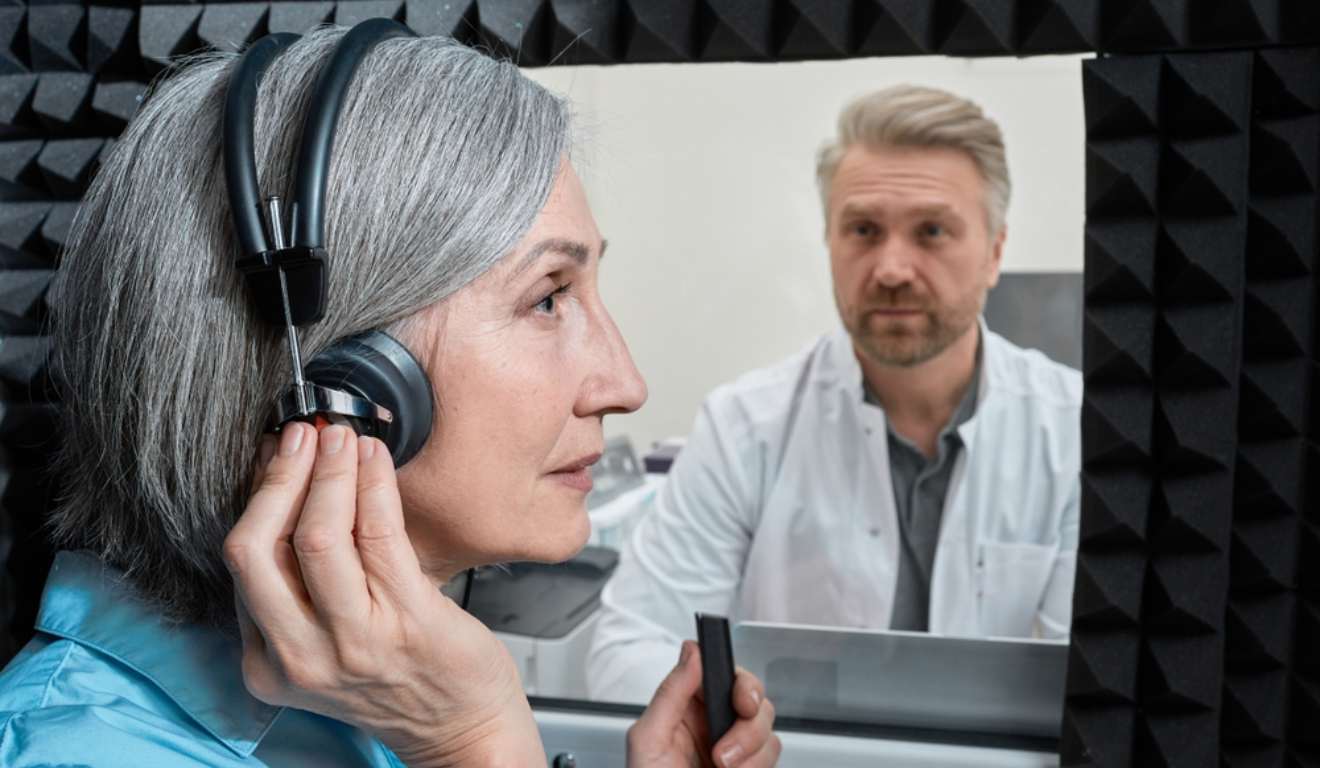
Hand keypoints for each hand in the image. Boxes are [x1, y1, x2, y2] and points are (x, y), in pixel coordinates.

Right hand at [224, 423, 542, 766]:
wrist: (460, 729)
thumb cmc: (399, 680)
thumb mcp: (323, 646)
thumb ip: (298, 591)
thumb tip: (291, 489)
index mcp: (268, 662)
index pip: (244, 562)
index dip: (259, 494)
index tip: (274, 453)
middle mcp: (300, 657)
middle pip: (258, 548)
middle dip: (279, 478)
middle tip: (301, 434)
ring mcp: (353, 643)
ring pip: (317, 538)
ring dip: (329, 473)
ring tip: (341, 437)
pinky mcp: (408, 621)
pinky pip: (380, 536)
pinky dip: (374, 486)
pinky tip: (376, 460)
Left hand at [626, 641, 779, 767]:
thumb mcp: (648, 740)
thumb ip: (671, 693)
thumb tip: (692, 652)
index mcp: (685, 710)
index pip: (724, 674)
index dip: (740, 680)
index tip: (741, 699)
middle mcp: (712, 726)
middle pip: (756, 700)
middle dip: (747, 726)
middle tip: (724, 752)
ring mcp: (734, 751)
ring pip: (768, 732)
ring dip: (750, 755)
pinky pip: (772, 758)